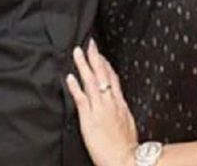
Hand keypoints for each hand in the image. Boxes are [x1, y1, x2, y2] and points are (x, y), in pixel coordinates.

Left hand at [65, 39, 138, 165]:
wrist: (127, 160)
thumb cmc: (127, 147)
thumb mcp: (128, 124)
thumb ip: (120, 112)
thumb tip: (116, 106)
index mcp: (120, 105)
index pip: (113, 80)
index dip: (106, 65)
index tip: (101, 54)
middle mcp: (111, 104)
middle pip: (103, 75)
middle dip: (96, 58)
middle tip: (90, 43)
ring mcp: (100, 110)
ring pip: (92, 82)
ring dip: (84, 65)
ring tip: (77, 52)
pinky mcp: (90, 118)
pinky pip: (81, 99)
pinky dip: (75, 87)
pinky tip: (69, 77)